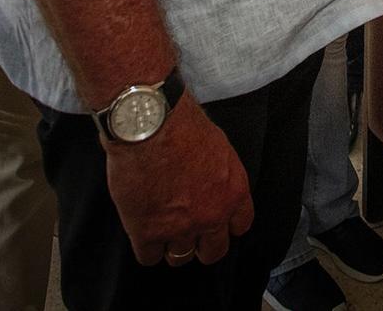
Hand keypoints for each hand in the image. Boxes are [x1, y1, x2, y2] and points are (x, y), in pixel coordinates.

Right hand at [105, 96, 254, 265]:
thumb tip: (210, 182)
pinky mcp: (147, 232)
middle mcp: (212, 216)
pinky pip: (148, 257)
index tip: (216, 224)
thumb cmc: (182, 125)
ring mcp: (180, 228)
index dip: (226, 227)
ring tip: (162, 230)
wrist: (151, 126)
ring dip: (172, 246)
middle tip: (188, 233)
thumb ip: (218, 174)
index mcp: (233, 192)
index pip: (240, 225)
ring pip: (180, 257)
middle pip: (213, 251)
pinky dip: (145, 247)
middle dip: (202, 245)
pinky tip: (142, 232)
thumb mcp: (219, 146)